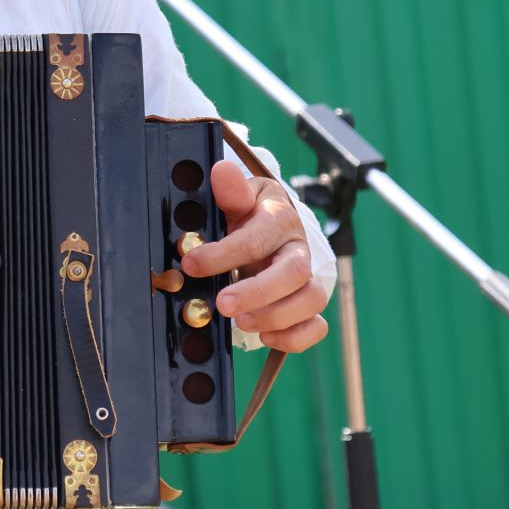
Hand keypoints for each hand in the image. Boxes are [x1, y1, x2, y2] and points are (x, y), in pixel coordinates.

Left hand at [180, 160, 329, 352]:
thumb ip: (230, 190)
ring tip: (241, 323)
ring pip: (311, 301)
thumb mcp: (236, 198)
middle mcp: (298, 250)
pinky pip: (316, 326)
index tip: (191, 264)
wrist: (266, 226)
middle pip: (294, 273)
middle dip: (256, 292)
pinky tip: (266, 337)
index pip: (256, 239)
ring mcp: (307, 279)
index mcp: (279, 220)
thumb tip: (222, 171)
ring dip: (276, 316)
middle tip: (223, 304)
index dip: (223, 254)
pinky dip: (295, 337)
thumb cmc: (247, 215)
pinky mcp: (308, 305)